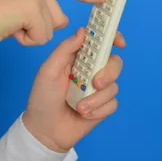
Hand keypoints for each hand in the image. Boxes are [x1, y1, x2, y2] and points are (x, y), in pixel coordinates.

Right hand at [0, 0, 105, 48]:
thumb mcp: (13, 6)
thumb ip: (35, 8)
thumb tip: (60, 21)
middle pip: (59, 17)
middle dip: (41, 28)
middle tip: (15, 24)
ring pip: (52, 28)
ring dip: (31, 35)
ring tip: (8, 25)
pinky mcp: (32, 8)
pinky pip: (42, 37)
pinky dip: (26, 40)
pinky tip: (9, 29)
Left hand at [22, 27, 125, 151]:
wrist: (45, 129)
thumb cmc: (43, 97)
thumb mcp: (48, 70)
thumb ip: (65, 49)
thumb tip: (83, 31)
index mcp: (76, 58)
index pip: (98, 43)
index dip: (112, 37)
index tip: (119, 42)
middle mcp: (90, 71)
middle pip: (113, 62)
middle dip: (108, 72)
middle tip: (95, 83)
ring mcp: (97, 89)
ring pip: (114, 86)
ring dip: (96, 98)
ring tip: (79, 107)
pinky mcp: (103, 106)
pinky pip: (112, 104)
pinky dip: (98, 110)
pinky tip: (83, 114)